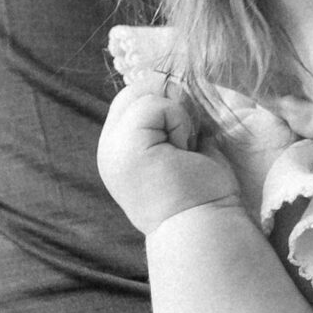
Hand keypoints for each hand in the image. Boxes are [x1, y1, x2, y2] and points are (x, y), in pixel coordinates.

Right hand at [96, 75, 239, 234]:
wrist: (203, 227)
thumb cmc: (202, 194)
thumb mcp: (180, 149)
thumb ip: (167, 123)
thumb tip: (175, 85)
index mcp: (120, 150)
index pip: (134, 98)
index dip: (166, 105)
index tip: (185, 140)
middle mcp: (109, 148)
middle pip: (136, 90)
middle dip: (171, 105)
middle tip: (187, 143)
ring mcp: (112, 147)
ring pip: (146, 93)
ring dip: (178, 116)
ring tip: (184, 151)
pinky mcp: (126, 145)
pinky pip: (156, 104)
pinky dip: (179, 121)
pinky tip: (184, 151)